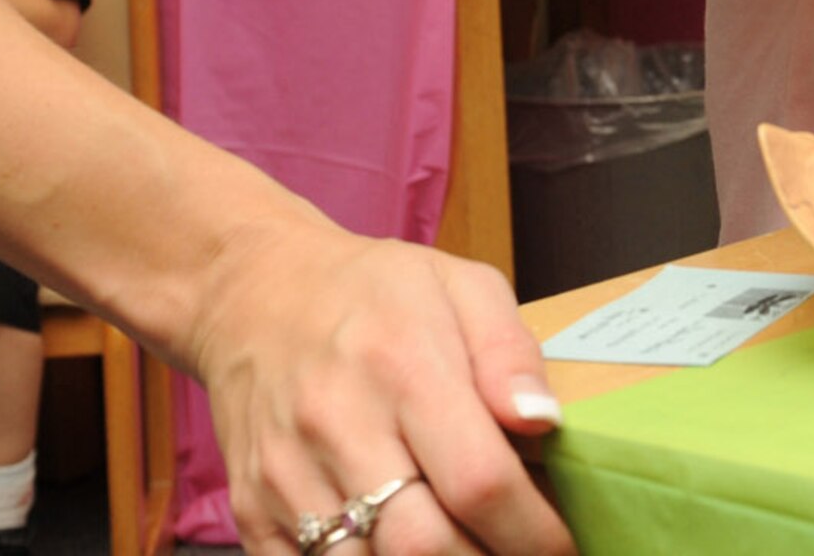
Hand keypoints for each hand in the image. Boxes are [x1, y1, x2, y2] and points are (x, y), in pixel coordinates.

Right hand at [188, 221, 573, 555]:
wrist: (255, 295)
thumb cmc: (373, 293)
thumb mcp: (459, 284)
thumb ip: (510, 352)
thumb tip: (544, 423)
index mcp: (403, 363)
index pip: (479, 479)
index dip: (531, 530)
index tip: (561, 543)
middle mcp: (339, 426)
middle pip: (422, 546)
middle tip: (515, 551)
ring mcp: (287, 477)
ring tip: (464, 545)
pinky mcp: (252, 512)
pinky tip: (398, 545)